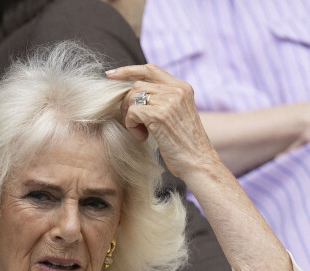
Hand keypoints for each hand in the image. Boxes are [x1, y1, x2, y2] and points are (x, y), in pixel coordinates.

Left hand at [106, 64, 220, 181]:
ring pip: (132, 98)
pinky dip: (131, 126)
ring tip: (140, 131)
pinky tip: (142, 137)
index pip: (150, 69)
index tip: (110, 75)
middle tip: (132, 123)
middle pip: (137, 85)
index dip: (127, 71)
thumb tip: (132, 93)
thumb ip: (162, 99)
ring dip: (129, 116)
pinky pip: (132, 113)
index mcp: (182, 87)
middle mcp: (177, 90)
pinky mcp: (160, 115)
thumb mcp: (177, 114)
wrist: (198, 162)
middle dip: (127, 104)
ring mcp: (169, 101)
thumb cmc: (185, 145)